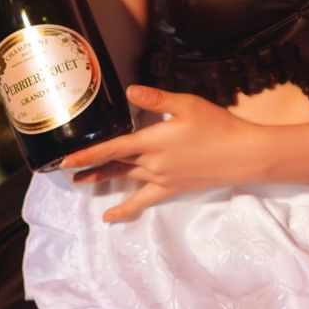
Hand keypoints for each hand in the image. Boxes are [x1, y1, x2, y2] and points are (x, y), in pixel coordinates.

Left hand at [60, 84, 266, 222]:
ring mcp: (161, 179)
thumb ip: (157, 99)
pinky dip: (124, 209)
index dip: (88, 154)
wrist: (243, 154)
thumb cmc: (217, 125)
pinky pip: (143, 201)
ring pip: (125, 178)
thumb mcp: (188, 105)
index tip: (65, 159)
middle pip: (116, 164)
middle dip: (91, 165)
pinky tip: (109, 217)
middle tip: (66, 168)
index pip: (113, 148)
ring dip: (103, 179)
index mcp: (154, 141)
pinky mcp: (171, 188)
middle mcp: (153, 164)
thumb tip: (130, 92)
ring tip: (81, 182)